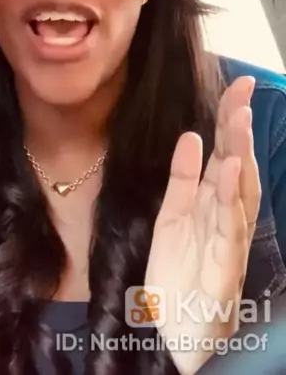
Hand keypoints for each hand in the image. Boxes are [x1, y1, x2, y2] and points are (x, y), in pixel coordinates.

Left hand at [144, 76, 259, 374]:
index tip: (237, 85)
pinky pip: (228, 227)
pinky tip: (228, 169)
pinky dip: (229, 197)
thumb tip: (192, 136)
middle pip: (237, 164)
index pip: (227, 151)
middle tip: (242, 91)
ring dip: (239, 153)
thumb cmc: (179, 272)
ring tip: (239, 119)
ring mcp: (228, 239)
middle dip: (239, 127)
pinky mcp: (224, 265)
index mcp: (213, 201)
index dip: (232, 119)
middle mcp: (226, 215)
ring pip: (239, 190)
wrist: (174, 330)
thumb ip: (183, 177)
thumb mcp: (173, 215)